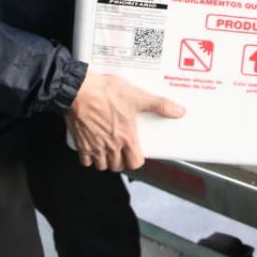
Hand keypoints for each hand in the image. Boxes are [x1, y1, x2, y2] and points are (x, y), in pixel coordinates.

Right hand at [65, 73, 183, 171]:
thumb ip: (159, 105)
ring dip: (105, 161)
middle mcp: (111, 146)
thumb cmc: (106, 93)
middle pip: (118, 166)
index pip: (135, 163)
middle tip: (122, 150)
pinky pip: (85, 160)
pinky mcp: (81, 143)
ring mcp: (95, 146)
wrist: (78, 91)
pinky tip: (92, 147)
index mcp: (126, 138)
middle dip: (121, 161)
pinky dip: (89, 158)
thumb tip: (179, 111)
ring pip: (102, 165)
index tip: (136, 151)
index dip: (136, 159)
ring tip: (108, 149)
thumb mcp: (137, 96)